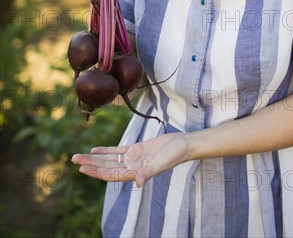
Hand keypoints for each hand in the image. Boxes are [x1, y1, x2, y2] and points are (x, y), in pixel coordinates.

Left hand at [71, 133, 189, 186]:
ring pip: (109, 160)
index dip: (97, 172)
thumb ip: (150, 172)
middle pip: (106, 167)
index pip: (112, 174)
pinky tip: (95, 150)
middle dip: (90, 164)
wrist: (183, 145)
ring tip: (79, 156)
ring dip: (95, 158)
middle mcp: (132, 167)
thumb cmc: (175, 154)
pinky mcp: (136, 149)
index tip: (83, 169)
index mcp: (136, 172)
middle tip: (73, 159)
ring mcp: (133, 159)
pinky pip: (118, 151)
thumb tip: (138, 183)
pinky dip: (106, 151)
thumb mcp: (162, 162)